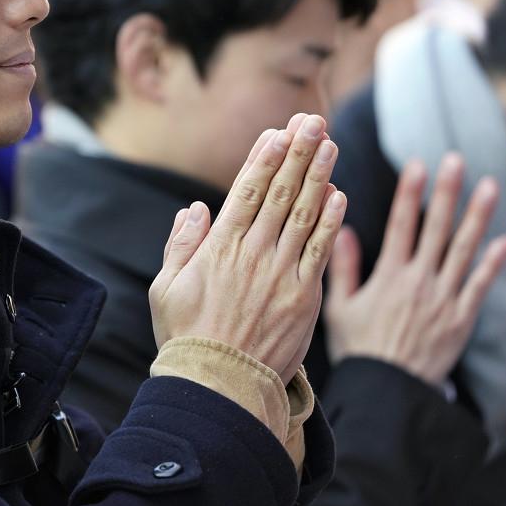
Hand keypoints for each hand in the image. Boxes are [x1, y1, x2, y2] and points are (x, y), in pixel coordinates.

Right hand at [149, 115, 346, 376]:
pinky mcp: (304, 297)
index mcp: (219, 249)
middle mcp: (253, 254)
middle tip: (313, 121)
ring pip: (304, 214)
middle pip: (279, 192)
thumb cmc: (187, 338)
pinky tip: (339, 195)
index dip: (264, 158)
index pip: (245, 191)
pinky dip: (331, 222)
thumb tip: (194, 209)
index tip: (278, 131)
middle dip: (297, 152)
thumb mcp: (166, 289)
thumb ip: (181, 246)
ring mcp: (281, 274)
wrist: (219, 384)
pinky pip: (320, 251)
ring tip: (330, 144)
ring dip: (319, 175)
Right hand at [324, 153, 505, 384]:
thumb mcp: (339, 308)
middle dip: (446, 192)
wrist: (388, 391)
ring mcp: (444, 299)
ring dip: (478, 217)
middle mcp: (419, 282)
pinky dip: (493, 264)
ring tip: (490, 186)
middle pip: (436, 229)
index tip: (418, 164)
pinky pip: (480, 286)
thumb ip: (342, 267)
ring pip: (463, 250)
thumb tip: (342, 229)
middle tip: (456, 160)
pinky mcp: (462, 319)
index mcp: (388, 277)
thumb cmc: (360, 350)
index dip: (410, 193)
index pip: (401, 225)